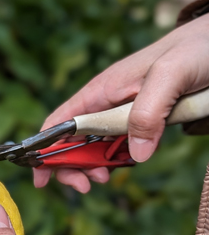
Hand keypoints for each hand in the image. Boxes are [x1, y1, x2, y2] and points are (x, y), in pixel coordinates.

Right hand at [34, 13, 208, 192]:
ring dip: (94, 166)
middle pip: (74, 140)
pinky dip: (119, 160)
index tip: (41, 177)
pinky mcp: (147, 119)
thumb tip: (134, 156)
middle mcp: (107, 103)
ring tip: (104, 178)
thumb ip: (148, 114)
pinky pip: (125, 144)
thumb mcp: (171, 76)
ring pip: (97, 146)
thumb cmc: (195, 48)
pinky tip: (126, 165)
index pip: (59, 123)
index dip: (44, 150)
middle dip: (71, 166)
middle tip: (87, 186)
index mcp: (101, 90)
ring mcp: (126, 112)